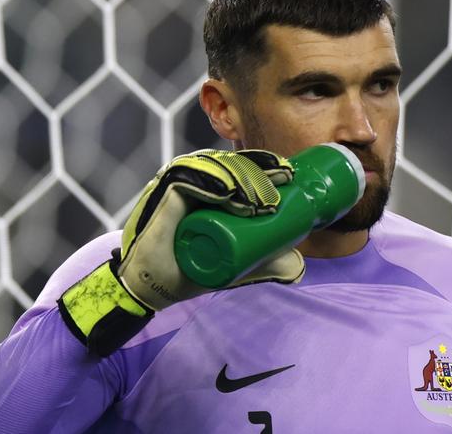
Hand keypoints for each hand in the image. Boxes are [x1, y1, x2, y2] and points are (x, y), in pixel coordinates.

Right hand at [58, 149, 303, 355]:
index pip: (241, 166)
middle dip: (260, 169)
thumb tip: (297, 265)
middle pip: (230, 162)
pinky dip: (212, 182)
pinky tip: (232, 193)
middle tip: (283, 186)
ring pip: (214, 166)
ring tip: (263, 199)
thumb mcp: (237, 266)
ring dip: (242, 177)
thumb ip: (265, 264)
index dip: (266, 165)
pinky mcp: (162, 193)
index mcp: (210, 186)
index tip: (289, 177)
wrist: (154, 288)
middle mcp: (193, 178)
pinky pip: (188, 177)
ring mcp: (177, 183)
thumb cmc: (191, 270)